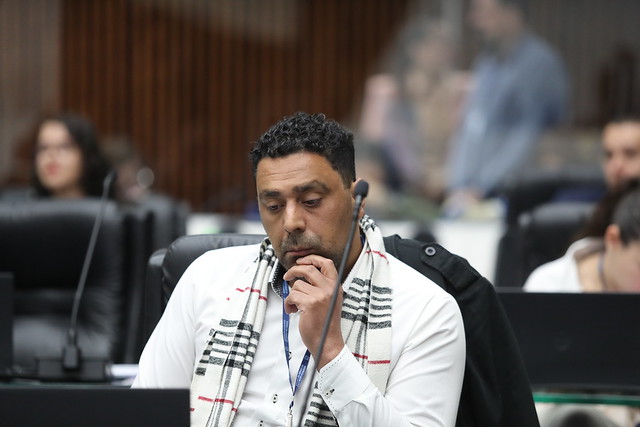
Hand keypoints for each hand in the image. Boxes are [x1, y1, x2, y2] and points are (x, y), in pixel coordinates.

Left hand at [283, 254, 344, 368]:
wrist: (327, 341)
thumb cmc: (325, 323)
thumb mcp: (330, 300)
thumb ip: (321, 286)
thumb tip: (303, 273)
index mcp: (336, 286)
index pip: (326, 263)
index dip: (312, 259)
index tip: (301, 262)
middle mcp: (330, 289)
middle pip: (308, 269)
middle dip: (294, 271)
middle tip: (287, 277)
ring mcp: (321, 295)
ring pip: (297, 285)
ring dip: (292, 295)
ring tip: (295, 306)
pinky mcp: (310, 303)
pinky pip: (292, 296)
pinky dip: (288, 304)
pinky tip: (293, 311)